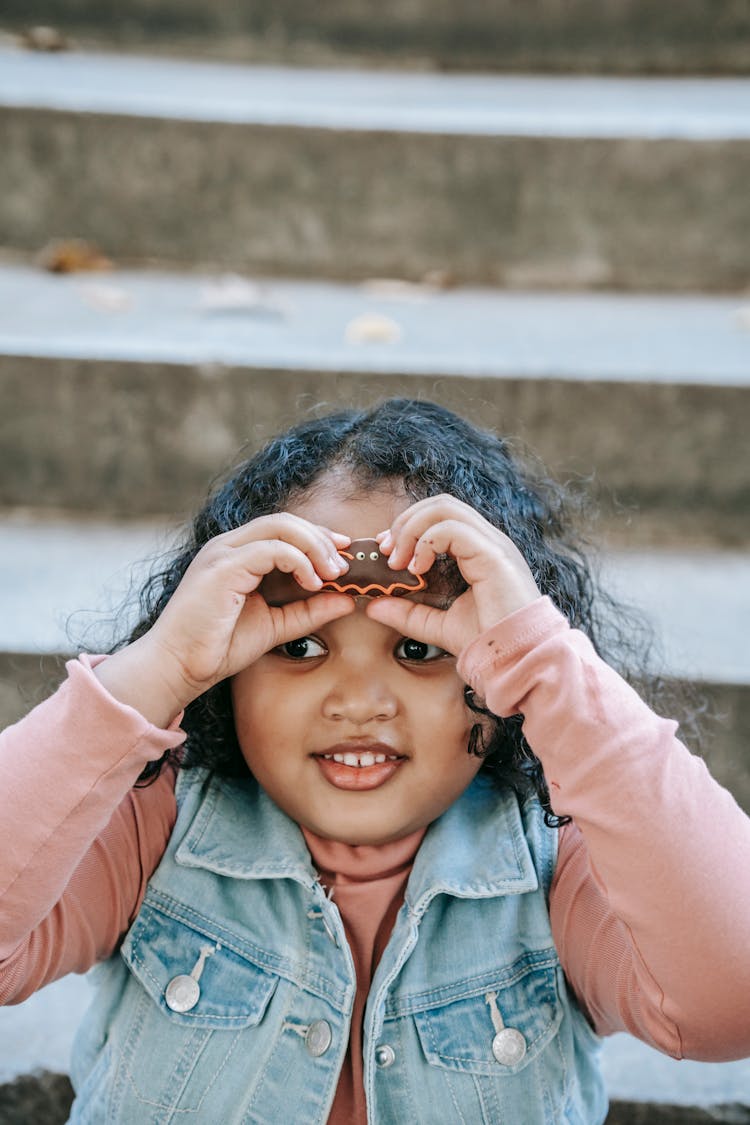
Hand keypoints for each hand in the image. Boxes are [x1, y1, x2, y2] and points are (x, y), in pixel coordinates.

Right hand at [95, 515, 353, 724]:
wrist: (177, 667)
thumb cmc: (218, 647)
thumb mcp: (275, 625)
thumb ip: (308, 611)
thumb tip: (347, 600)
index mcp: (237, 554)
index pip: (284, 529)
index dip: (318, 537)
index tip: (345, 555)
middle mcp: (228, 546)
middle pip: (285, 521)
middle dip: (321, 538)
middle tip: (345, 565)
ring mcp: (223, 552)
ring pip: (281, 527)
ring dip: (315, 546)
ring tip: (334, 573)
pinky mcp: (222, 567)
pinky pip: (271, 549)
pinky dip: (299, 561)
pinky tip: (313, 582)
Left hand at [365, 495, 539, 655]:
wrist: (517, 659)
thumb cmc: (489, 642)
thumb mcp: (437, 625)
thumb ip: (407, 613)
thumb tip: (372, 606)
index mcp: (479, 550)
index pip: (442, 515)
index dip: (409, 526)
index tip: (388, 553)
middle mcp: (488, 540)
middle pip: (440, 503)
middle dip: (406, 521)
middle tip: (387, 552)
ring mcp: (493, 544)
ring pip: (445, 507)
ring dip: (412, 528)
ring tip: (400, 560)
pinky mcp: (493, 554)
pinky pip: (451, 528)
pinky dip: (426, 542)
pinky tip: (418, 568)